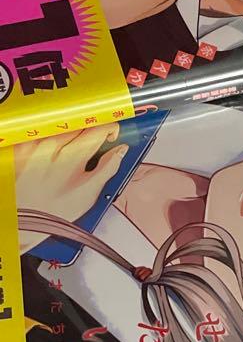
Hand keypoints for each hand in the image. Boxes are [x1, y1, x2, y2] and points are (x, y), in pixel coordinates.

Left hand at [15, 125, 126, 248]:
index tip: (110, 136)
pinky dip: (51, 139)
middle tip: (92, 146)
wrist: (24, 218)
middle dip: (91, 131)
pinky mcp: (21, 147)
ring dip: (71, 134)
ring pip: (62, 127)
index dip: (110, 129)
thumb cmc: (55, 209)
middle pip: (81, 124)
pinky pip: (42, 133)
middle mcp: (52, 145)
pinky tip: (52, 153)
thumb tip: (121, 151)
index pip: (100, 127)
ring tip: (69, 152)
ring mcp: (35, 145)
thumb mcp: (90, 193)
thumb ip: (109, 167)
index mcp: (73, 155)